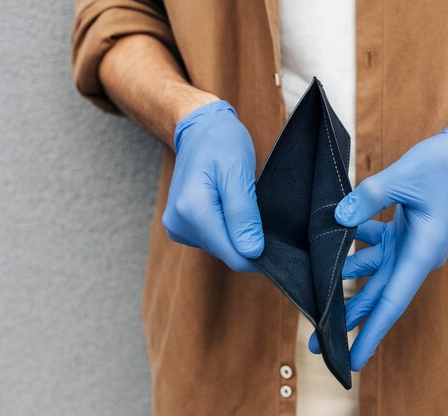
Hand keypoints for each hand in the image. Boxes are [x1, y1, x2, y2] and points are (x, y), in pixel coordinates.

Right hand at [163, 101, 263, 271]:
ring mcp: (177, 226)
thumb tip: (251, 252)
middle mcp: (179, 223)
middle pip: (225, 251)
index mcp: (192, 210)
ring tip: (237, 200)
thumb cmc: (222, 144)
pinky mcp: (180, 226)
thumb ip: (243, 215)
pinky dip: (224, 227)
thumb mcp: (239, 174)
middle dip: (244, 237)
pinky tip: (226, 205)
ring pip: (219, 246)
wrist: (199, 129)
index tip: (271, 238)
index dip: (256, 253)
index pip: (231, 254)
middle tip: (252, 205)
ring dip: (234, 231)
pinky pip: (211, 238)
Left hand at [309, 106, 447, 369]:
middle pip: (379, 295)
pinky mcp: (406, 230)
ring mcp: (411, 244)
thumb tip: (337, 218)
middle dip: (350, 317)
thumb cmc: (443, 165)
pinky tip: (339, 232)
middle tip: (317, 339)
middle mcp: (417, 255)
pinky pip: (377, 245)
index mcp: (422, 252)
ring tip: (318, 286)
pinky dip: (358, 242)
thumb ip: (367, 199)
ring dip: (348, 276)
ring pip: (375, 272)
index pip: (392, 302)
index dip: (371, 332)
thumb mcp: (403, 177)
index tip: (352, 360)